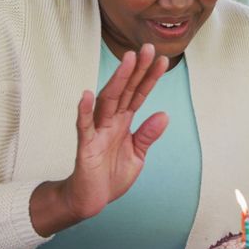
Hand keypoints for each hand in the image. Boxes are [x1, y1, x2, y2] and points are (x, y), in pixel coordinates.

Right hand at [61, 43, 169, 220]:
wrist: (91, 199)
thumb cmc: (110, 175)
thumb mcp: (137, 155)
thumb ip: (147, 135)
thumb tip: (164, 114)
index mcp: (123, 122)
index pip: (139, 95)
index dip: (150, 78)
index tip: (163, 60)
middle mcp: (110, 121)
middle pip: (125, 91)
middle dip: (136, 70)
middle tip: (147, 48)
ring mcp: (97, 131)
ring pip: (107, 101)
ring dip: (117, 80)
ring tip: (127, 61)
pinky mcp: (85, 146)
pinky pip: (83, 126)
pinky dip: (84, 111)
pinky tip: (87, 95)